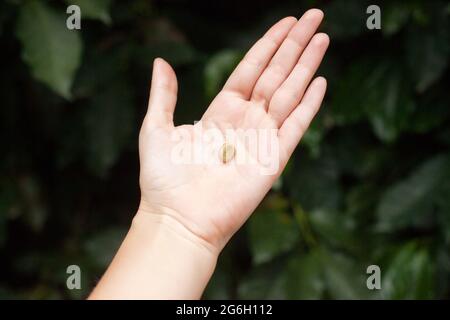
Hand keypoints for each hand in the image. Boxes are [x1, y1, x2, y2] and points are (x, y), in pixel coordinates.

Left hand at [138, 9, 328, 251]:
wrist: (177, 218)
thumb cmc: (163, 179)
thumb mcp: (156, 127)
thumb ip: (164, 95)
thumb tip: (160, 61)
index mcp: (221, 111)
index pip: (251, 69)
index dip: (268, 45)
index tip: (286, 23)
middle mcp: (245, 121)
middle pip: (275, 74)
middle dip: (294, 45)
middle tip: (314, 16)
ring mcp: (262, 139)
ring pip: (290, 93)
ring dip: (306, 65)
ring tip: (322, 38)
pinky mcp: (274, 159)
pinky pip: (296, 126)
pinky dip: (309, 104)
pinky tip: (320, 81)